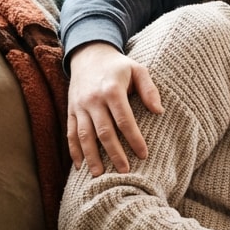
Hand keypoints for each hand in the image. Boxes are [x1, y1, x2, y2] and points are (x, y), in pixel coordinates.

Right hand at [66, 42, 162, 176]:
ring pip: (84, 135)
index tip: (143, 154)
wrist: (88, 54)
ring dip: (91, 156)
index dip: (133, 138)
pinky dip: (74, 150)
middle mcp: (93, 100)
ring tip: (99, 175)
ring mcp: (79, 106)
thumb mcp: (138, 69)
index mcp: (112, 90)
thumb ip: (149, 89)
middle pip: (103, 131)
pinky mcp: (71, 110)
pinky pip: (71, 132)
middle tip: (124, 171)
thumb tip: (159, 111)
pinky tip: (80, 165)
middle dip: (114, 153)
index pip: (124, 119)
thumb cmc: (118, 65)